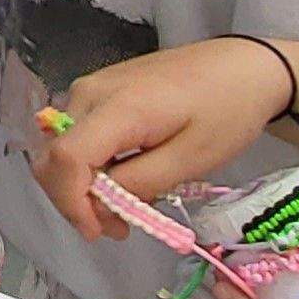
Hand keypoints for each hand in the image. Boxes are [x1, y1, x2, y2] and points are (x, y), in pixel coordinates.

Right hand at [29, 36, 298, 239]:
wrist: (243, 66)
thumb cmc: (226, 111)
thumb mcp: (191, 159)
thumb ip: (138, 183)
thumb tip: (99, 203)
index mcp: (117, 107)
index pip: (65, 158)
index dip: (71, 202)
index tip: (99, 232)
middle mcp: (90, 92)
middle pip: (55, 156)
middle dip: (76, 201)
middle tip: (119, 227)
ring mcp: (92, 87)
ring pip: (63, 148)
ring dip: (84, 186)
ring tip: (128, 205)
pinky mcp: (101, 89)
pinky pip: (79, 135)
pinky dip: (92, 166)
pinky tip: (125, 177)